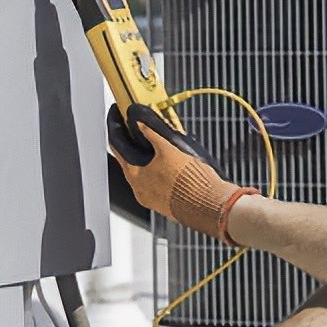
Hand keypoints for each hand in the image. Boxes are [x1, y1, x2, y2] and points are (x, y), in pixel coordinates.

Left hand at [107, 103, 257, 243]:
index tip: (118, 121)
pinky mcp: (168, 202)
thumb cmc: (189, 182)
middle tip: (142, 131)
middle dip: (137, 145)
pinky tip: (175, 164)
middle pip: (131, 162)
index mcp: (135, 178)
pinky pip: (160, 183)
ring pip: (147, 173)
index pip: (117, 149)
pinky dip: (162, 172)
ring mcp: (154, 198)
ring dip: (151, 159)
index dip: (117, 131)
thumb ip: (152, 135)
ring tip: (163, 146)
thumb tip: (142, 124)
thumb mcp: (168, 150)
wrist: (209, 204)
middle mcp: (140, 191)